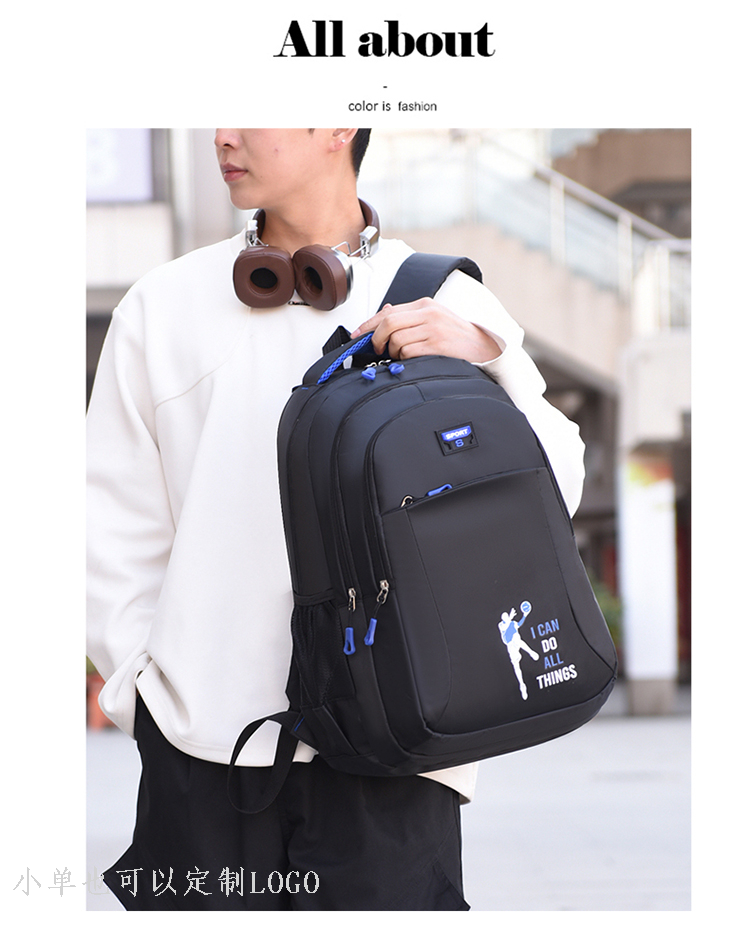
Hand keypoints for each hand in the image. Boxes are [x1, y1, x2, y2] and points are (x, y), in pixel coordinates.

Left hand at [350, 298, 502, 362]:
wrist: (485, 347)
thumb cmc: (458, 336)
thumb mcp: (434, 319)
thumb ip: (410, 317)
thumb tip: (385, 313)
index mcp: (425, 304)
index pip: (388, 311)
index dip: (368, 325)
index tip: (357, 335)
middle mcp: (428, 313)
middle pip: (388, 323)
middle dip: (376, 339)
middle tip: (377, 349)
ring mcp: (433, 329)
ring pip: (396, 340)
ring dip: (393, 352)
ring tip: (402, 355)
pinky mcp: (437, 345)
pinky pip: (408, 352)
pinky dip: (405, 359)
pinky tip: (413, 359)